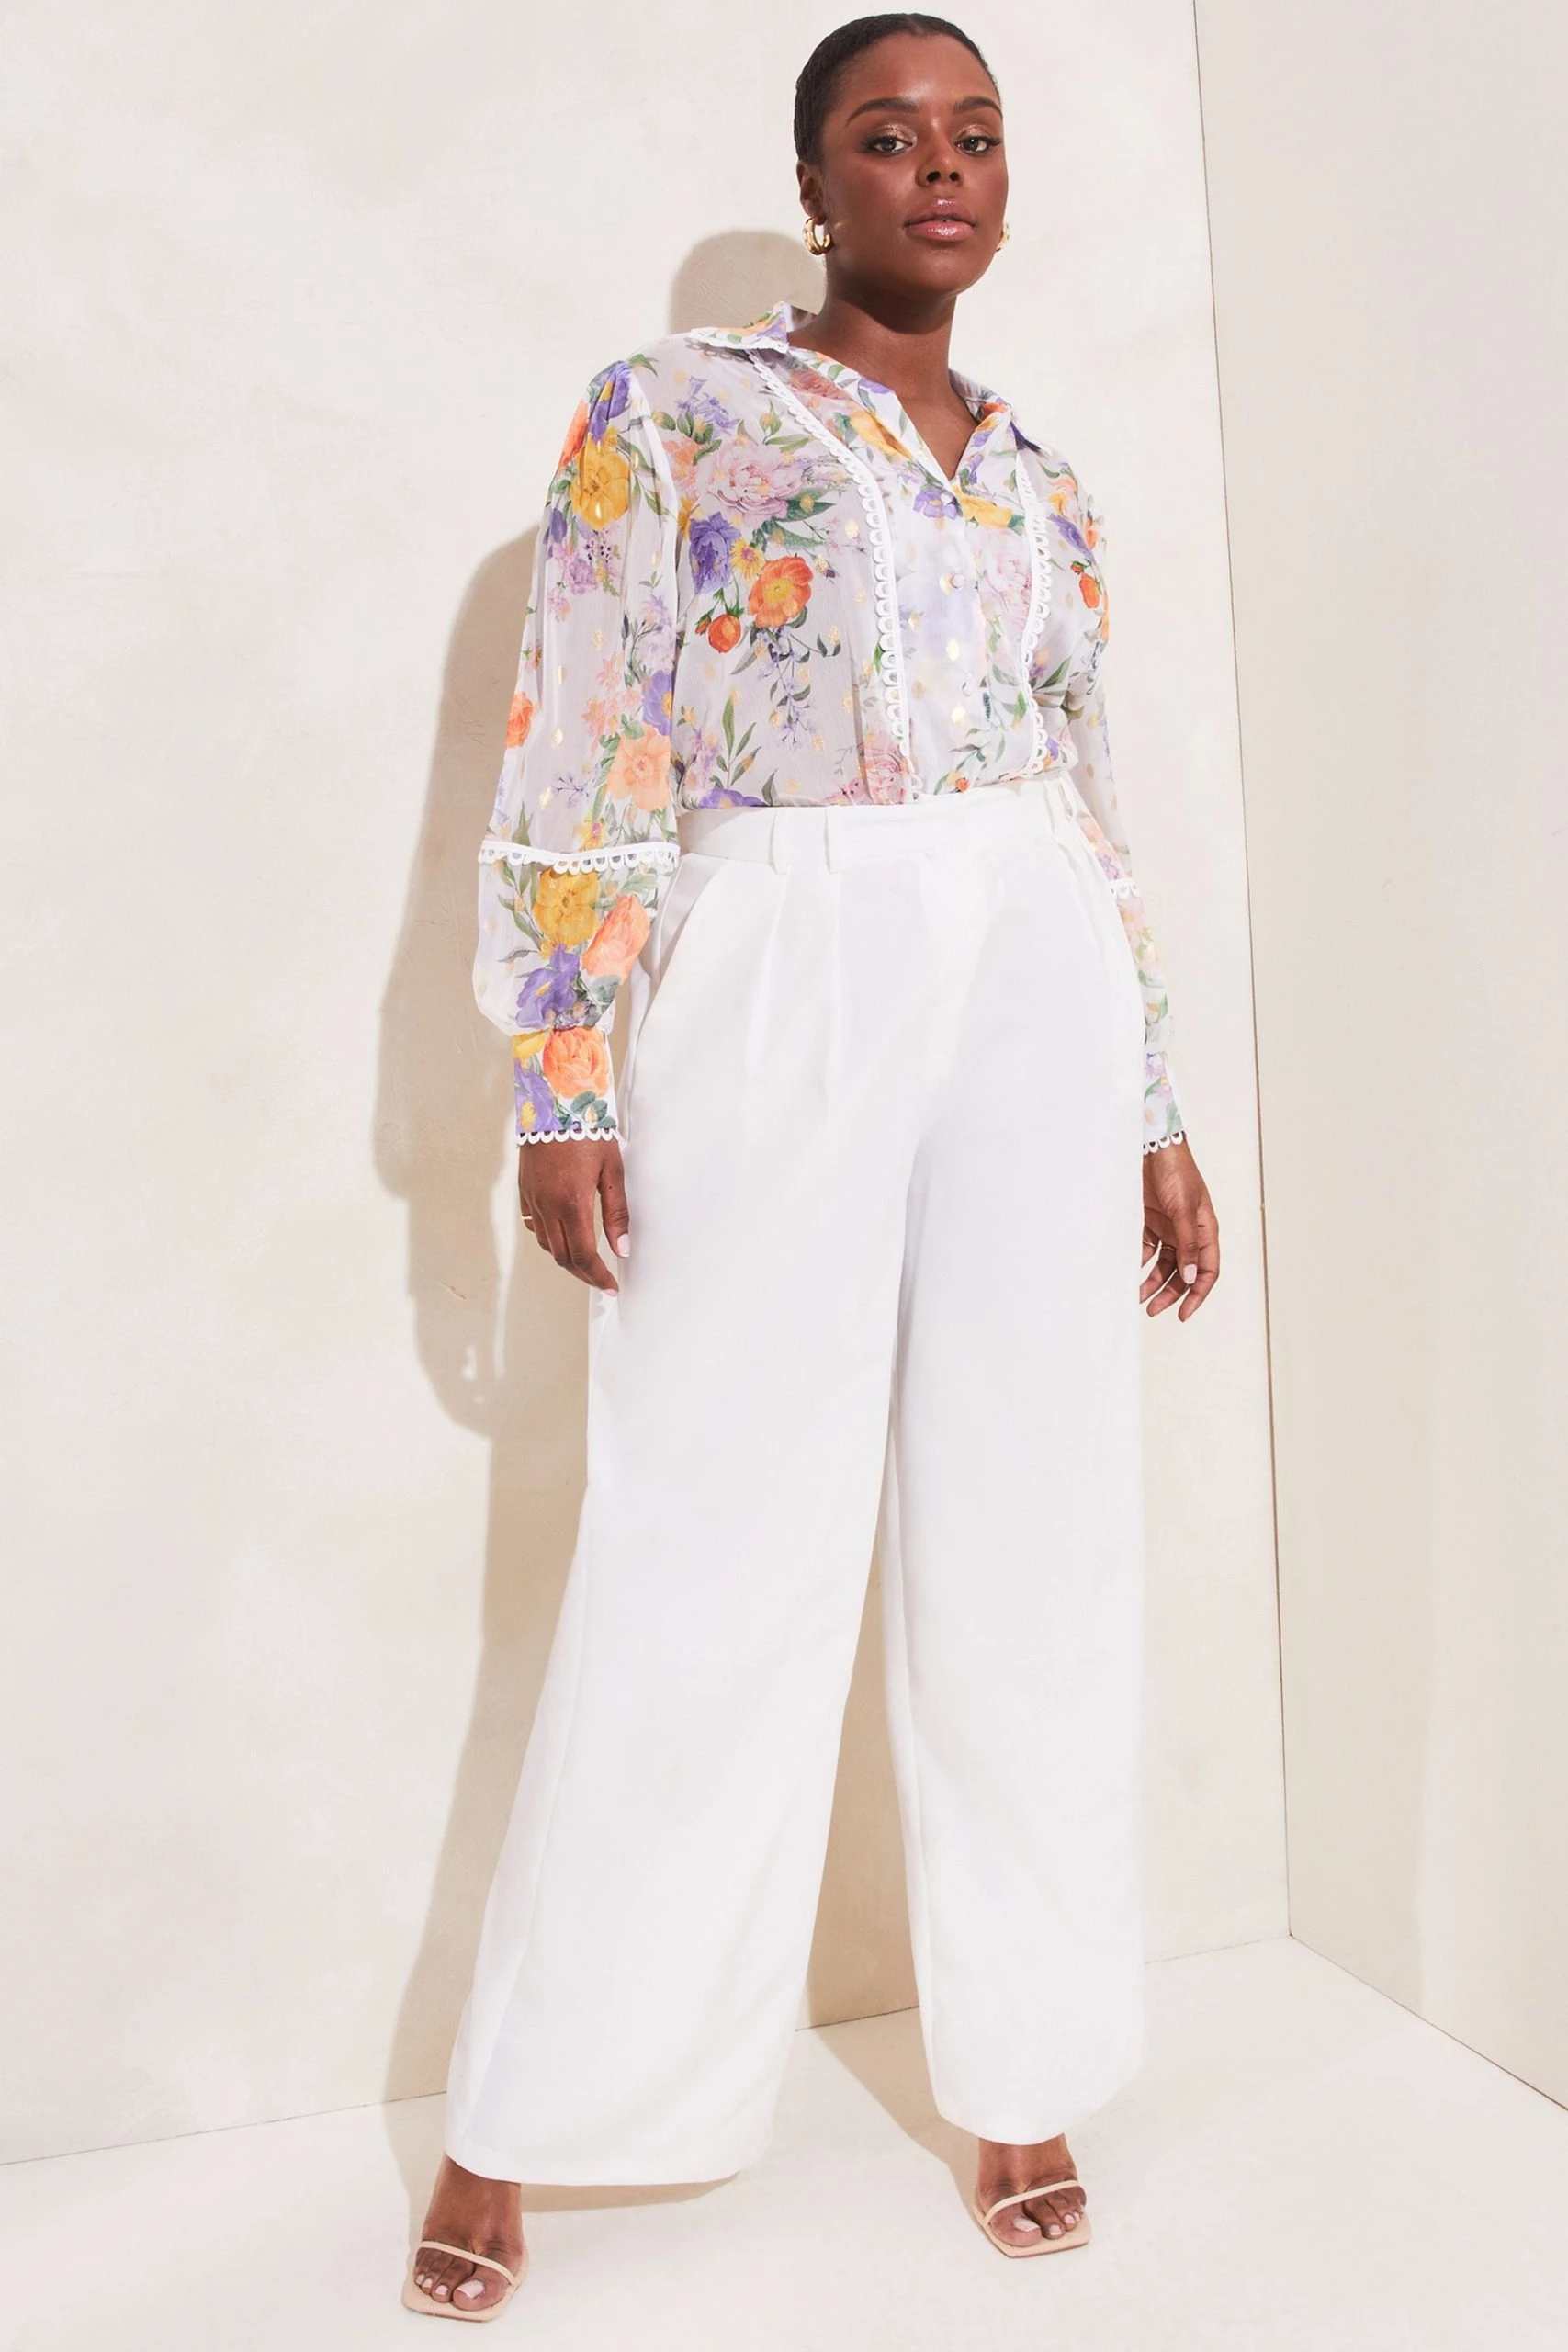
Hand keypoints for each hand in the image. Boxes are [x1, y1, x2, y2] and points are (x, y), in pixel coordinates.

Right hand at [518, 1138, 629, 1292]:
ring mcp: (532, 1199)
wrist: (554, 1101)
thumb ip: (617, 1213)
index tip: (610, 1286)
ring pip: (547, 1245)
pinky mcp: (524, 1191)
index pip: (584, 1255)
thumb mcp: (612, 1170)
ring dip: (566, 1258)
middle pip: (563, 1257)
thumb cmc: (587, 1130)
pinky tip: (564, 1236)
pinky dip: (550, 1239)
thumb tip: (622, 1249)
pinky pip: (534, 1226)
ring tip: (586, 1261)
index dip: (598, 1276)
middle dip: (583, 1273)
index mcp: (572, 1202)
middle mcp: (547, 1205)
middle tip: (601, 1279)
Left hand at [1140, 1139, 1218, 1320]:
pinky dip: (1140, 1262)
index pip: (1208, 1270)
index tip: (1183, 1314)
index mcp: (1205, 1230)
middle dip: (1170, 1293)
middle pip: (1184, 1272)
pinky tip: (1131, 1271)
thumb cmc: (1175, 1171)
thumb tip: (1192, 1277)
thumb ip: (1187, 1244)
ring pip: (1164, 1264)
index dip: (1198, 1294)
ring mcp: (1169, 1227)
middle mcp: (1189, 1232)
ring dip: (1153, 1281)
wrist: (1151, 1147)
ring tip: (1138, 1295)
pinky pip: (1147, 1250)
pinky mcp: (1149, 1221)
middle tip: (1152, 1309)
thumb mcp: (1183, 1209)